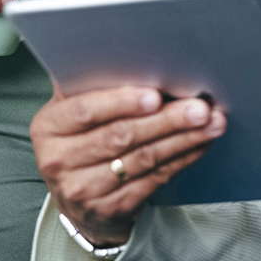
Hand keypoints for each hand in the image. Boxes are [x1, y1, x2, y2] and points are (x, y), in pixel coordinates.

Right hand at [31, 86, 225, 246]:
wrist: (79, 200)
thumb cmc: (82, 139)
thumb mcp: (74, 112)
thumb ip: (92, 85)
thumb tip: (131, 51)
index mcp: (48, 127)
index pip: (85, 111)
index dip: (121, 102)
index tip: (155, 95)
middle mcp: (58, 160)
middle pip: (120, 136)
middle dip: (166, 119)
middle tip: (199, 108)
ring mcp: (82, 189)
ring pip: (142, 159)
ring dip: (183, 139)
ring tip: (211, 123)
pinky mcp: (108, 210)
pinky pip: (152, 180)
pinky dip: (181, 159)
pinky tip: (199, 145)